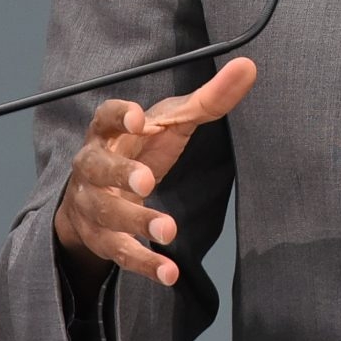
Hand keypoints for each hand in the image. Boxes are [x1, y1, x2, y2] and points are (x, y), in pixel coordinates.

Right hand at [52, 57, 256, 286]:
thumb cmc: (140, 148)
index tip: (139, 118)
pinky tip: (169, 273)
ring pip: (108, 215)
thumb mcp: (171, 123)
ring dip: (136, 222)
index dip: (118, 117)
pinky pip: (121, 254)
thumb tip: (248, 66)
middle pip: (98, 168)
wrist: (94, 198)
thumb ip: (208, 99)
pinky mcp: (103, 240)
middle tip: (146, 181)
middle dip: (120, 174)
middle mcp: (92, 168)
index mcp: (107, 133)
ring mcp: (94, 206)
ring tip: (169, 231)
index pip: (104, 118)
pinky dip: (145, 264)